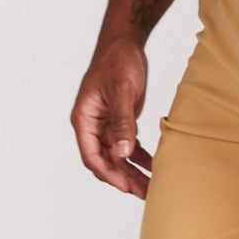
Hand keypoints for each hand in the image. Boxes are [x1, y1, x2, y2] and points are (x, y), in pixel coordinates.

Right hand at [71, 37, 152, 198]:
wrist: (124, 43)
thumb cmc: (117, 61)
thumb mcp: (121, 91)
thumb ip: (122, 122)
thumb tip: (122, 153)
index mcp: (84, 118)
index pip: (91, 155)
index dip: (107, 173)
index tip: (125, 186)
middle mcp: (92, 125)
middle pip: (105, 161)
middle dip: (124, 179)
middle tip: (144, 195)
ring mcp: (105, 126)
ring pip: (118, 158)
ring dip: (133, 173)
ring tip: (151, 189)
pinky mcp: (120, 123)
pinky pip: (128, 147)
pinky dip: (140, 159)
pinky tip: (154, 168)